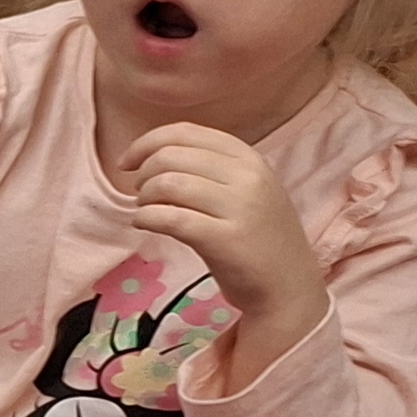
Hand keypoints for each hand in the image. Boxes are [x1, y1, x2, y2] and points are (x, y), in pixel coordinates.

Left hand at [124, 122, 328, 348]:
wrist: (288, 285)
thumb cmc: (256, 237)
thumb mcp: (243, 190)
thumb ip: (208, 168)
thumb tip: (150, 156)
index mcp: (249, 158)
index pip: (185, 132)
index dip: (145, 144)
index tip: (128, 163)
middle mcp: (248, 176)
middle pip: (170, 156)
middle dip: (142, 175)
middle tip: (141, 196)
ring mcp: (240, 206)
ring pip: (167, 184)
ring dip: (144, 198)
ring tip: (147, 212)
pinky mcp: (225, 239)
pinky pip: (169, 218)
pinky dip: (145, 218)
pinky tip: (144, 224)